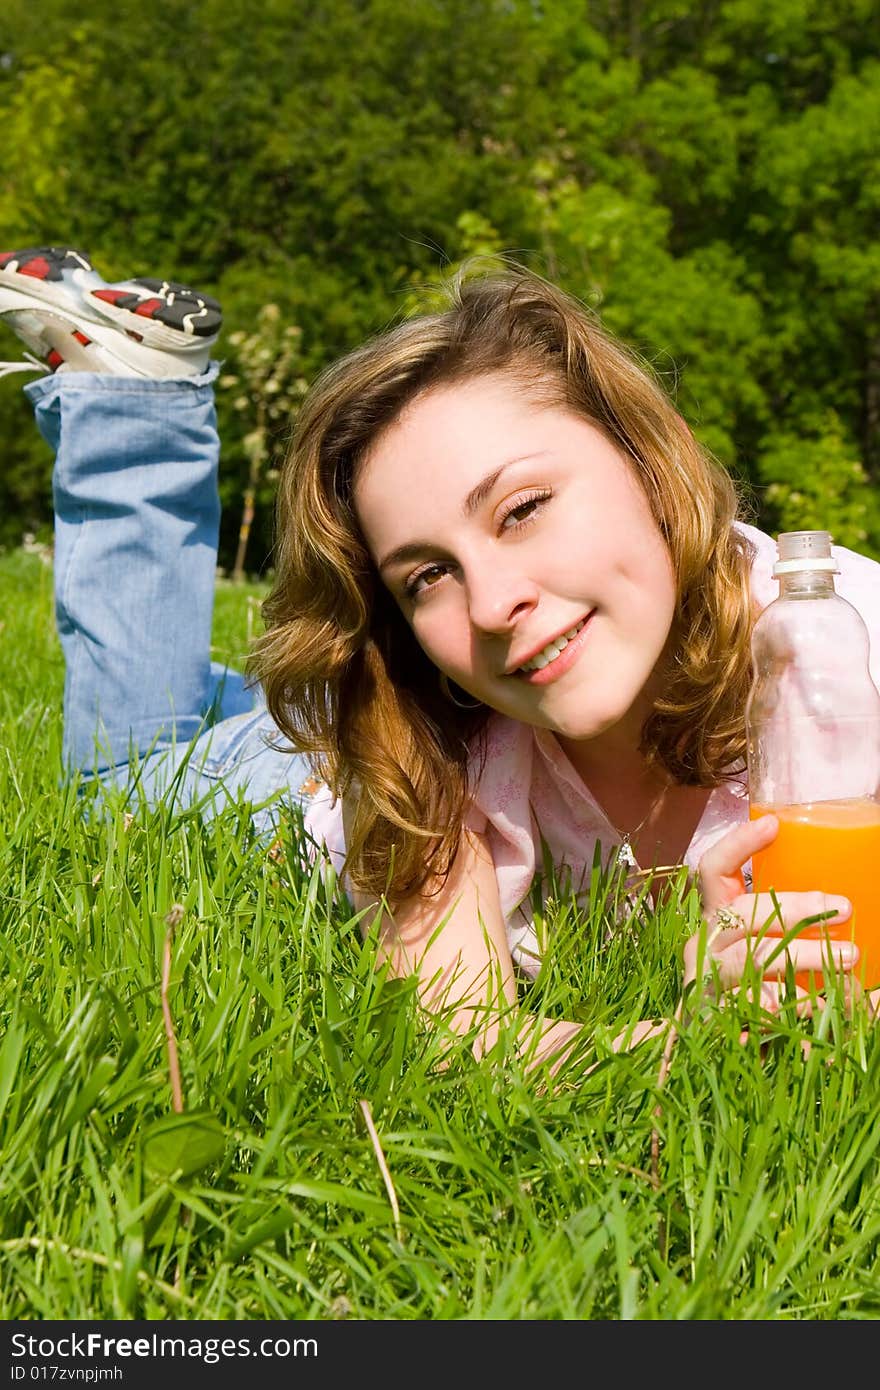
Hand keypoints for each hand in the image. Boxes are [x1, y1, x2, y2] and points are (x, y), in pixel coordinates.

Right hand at [685, 814, 857, 1015]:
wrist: (707, 1056)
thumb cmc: (756, 993)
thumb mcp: (774, 953)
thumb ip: (799, 935)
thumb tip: (852, 922)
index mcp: (717, 920)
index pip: (714, 871)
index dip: (737, 844)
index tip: (773, 824)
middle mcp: (704, 944)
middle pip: (742, 912)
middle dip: (796, 907)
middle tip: (843, 908)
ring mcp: (702, 980)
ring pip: (749, 957)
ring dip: (801, 955)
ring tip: (847, 958)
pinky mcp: (709, 1018)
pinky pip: (747, 1006)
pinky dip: (781, 1005)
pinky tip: (806, 1007)